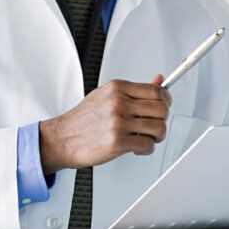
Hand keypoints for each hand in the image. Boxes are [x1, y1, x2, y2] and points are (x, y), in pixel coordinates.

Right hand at [39, 75, 170, 173]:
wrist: (61, 139)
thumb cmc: (84, 119)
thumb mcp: (107, 96)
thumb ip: (135, 90)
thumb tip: (160, 80)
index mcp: (117, 88)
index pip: (156, 90)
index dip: (167, 100)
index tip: (165, 106)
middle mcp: (118, 102)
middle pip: (162, 109)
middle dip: (163, 120)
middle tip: (154, 125)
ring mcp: (118, 122)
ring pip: (158, 128)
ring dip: (157, 136)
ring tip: (146, 138)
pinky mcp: (117, 142)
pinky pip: (148, 145)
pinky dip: (147, 149)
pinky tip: (137, 148)